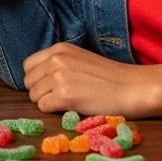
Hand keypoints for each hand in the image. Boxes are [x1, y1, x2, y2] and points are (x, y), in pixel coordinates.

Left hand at [23, 43, 155, 119]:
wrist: (133, 88)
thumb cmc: (110, 77)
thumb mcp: (80, 59)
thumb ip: (59, 64)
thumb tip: (39, 79)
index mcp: (59, 49)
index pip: (28, 65)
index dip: (37, 79)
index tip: (49, 86)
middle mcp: (55, 60)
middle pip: (28, 82)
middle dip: (40, 92)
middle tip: (59, 98)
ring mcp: (59, 77)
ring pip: (33, 95)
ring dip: (47, 102)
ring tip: (68, 102)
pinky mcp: (64, 95)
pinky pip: (43, 107)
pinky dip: (53, 111)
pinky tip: (70, 108)